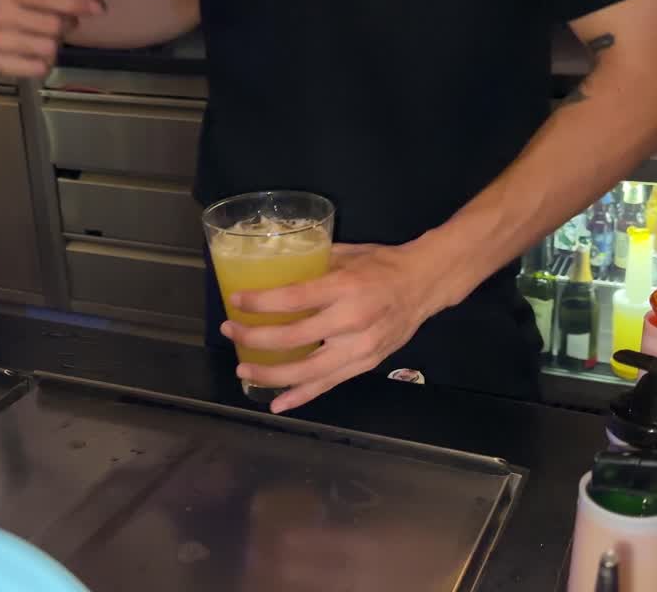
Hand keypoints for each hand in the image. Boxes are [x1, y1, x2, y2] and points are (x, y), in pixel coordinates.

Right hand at [0, 0, 104, 77]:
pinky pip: (35, 69)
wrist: (23, 13)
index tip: (98, 8)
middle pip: (51, 25)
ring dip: (57, 42)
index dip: (74, 2)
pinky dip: (46, 63)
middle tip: (63, 21)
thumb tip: (92, 1)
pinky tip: (40, 53)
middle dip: (66, 23)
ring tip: (50, 35)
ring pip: (47, 48)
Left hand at [223, 243, 441, 412]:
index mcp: (345, 288)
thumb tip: (274, 272)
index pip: (293, 299)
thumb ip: (312, 266)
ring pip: (307, 371)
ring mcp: (359, 349)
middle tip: (232, 333)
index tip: (236, 302)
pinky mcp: (365, 365)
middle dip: (255, 339)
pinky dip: (301, 395)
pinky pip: (328, 384)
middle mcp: (351, 321)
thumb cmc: (382, 264)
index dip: (260, 303)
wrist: (424, 285)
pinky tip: (277, 402)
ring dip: (271, 374)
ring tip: (244, 371)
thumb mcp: (346, 254)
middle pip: (293, 339)